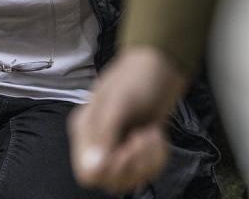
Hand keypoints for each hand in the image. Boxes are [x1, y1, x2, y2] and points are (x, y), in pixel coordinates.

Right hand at [68, 47, 188, 192]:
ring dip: (148, 160)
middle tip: (142, 137)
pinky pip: (146, 172)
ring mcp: (118, 147)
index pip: (88, 173)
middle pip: (111, 180)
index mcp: (85, 129)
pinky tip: (155, 135)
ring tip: (151, 133)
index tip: (126, 149)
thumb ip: (104, 135)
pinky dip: (157, 157)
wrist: (163, 67)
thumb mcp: (119, 103)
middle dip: (134, 164)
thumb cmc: (137, 78)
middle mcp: (98, 142)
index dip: (109, 170)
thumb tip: (92, 168)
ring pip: (130, 179)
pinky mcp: (137, 150)